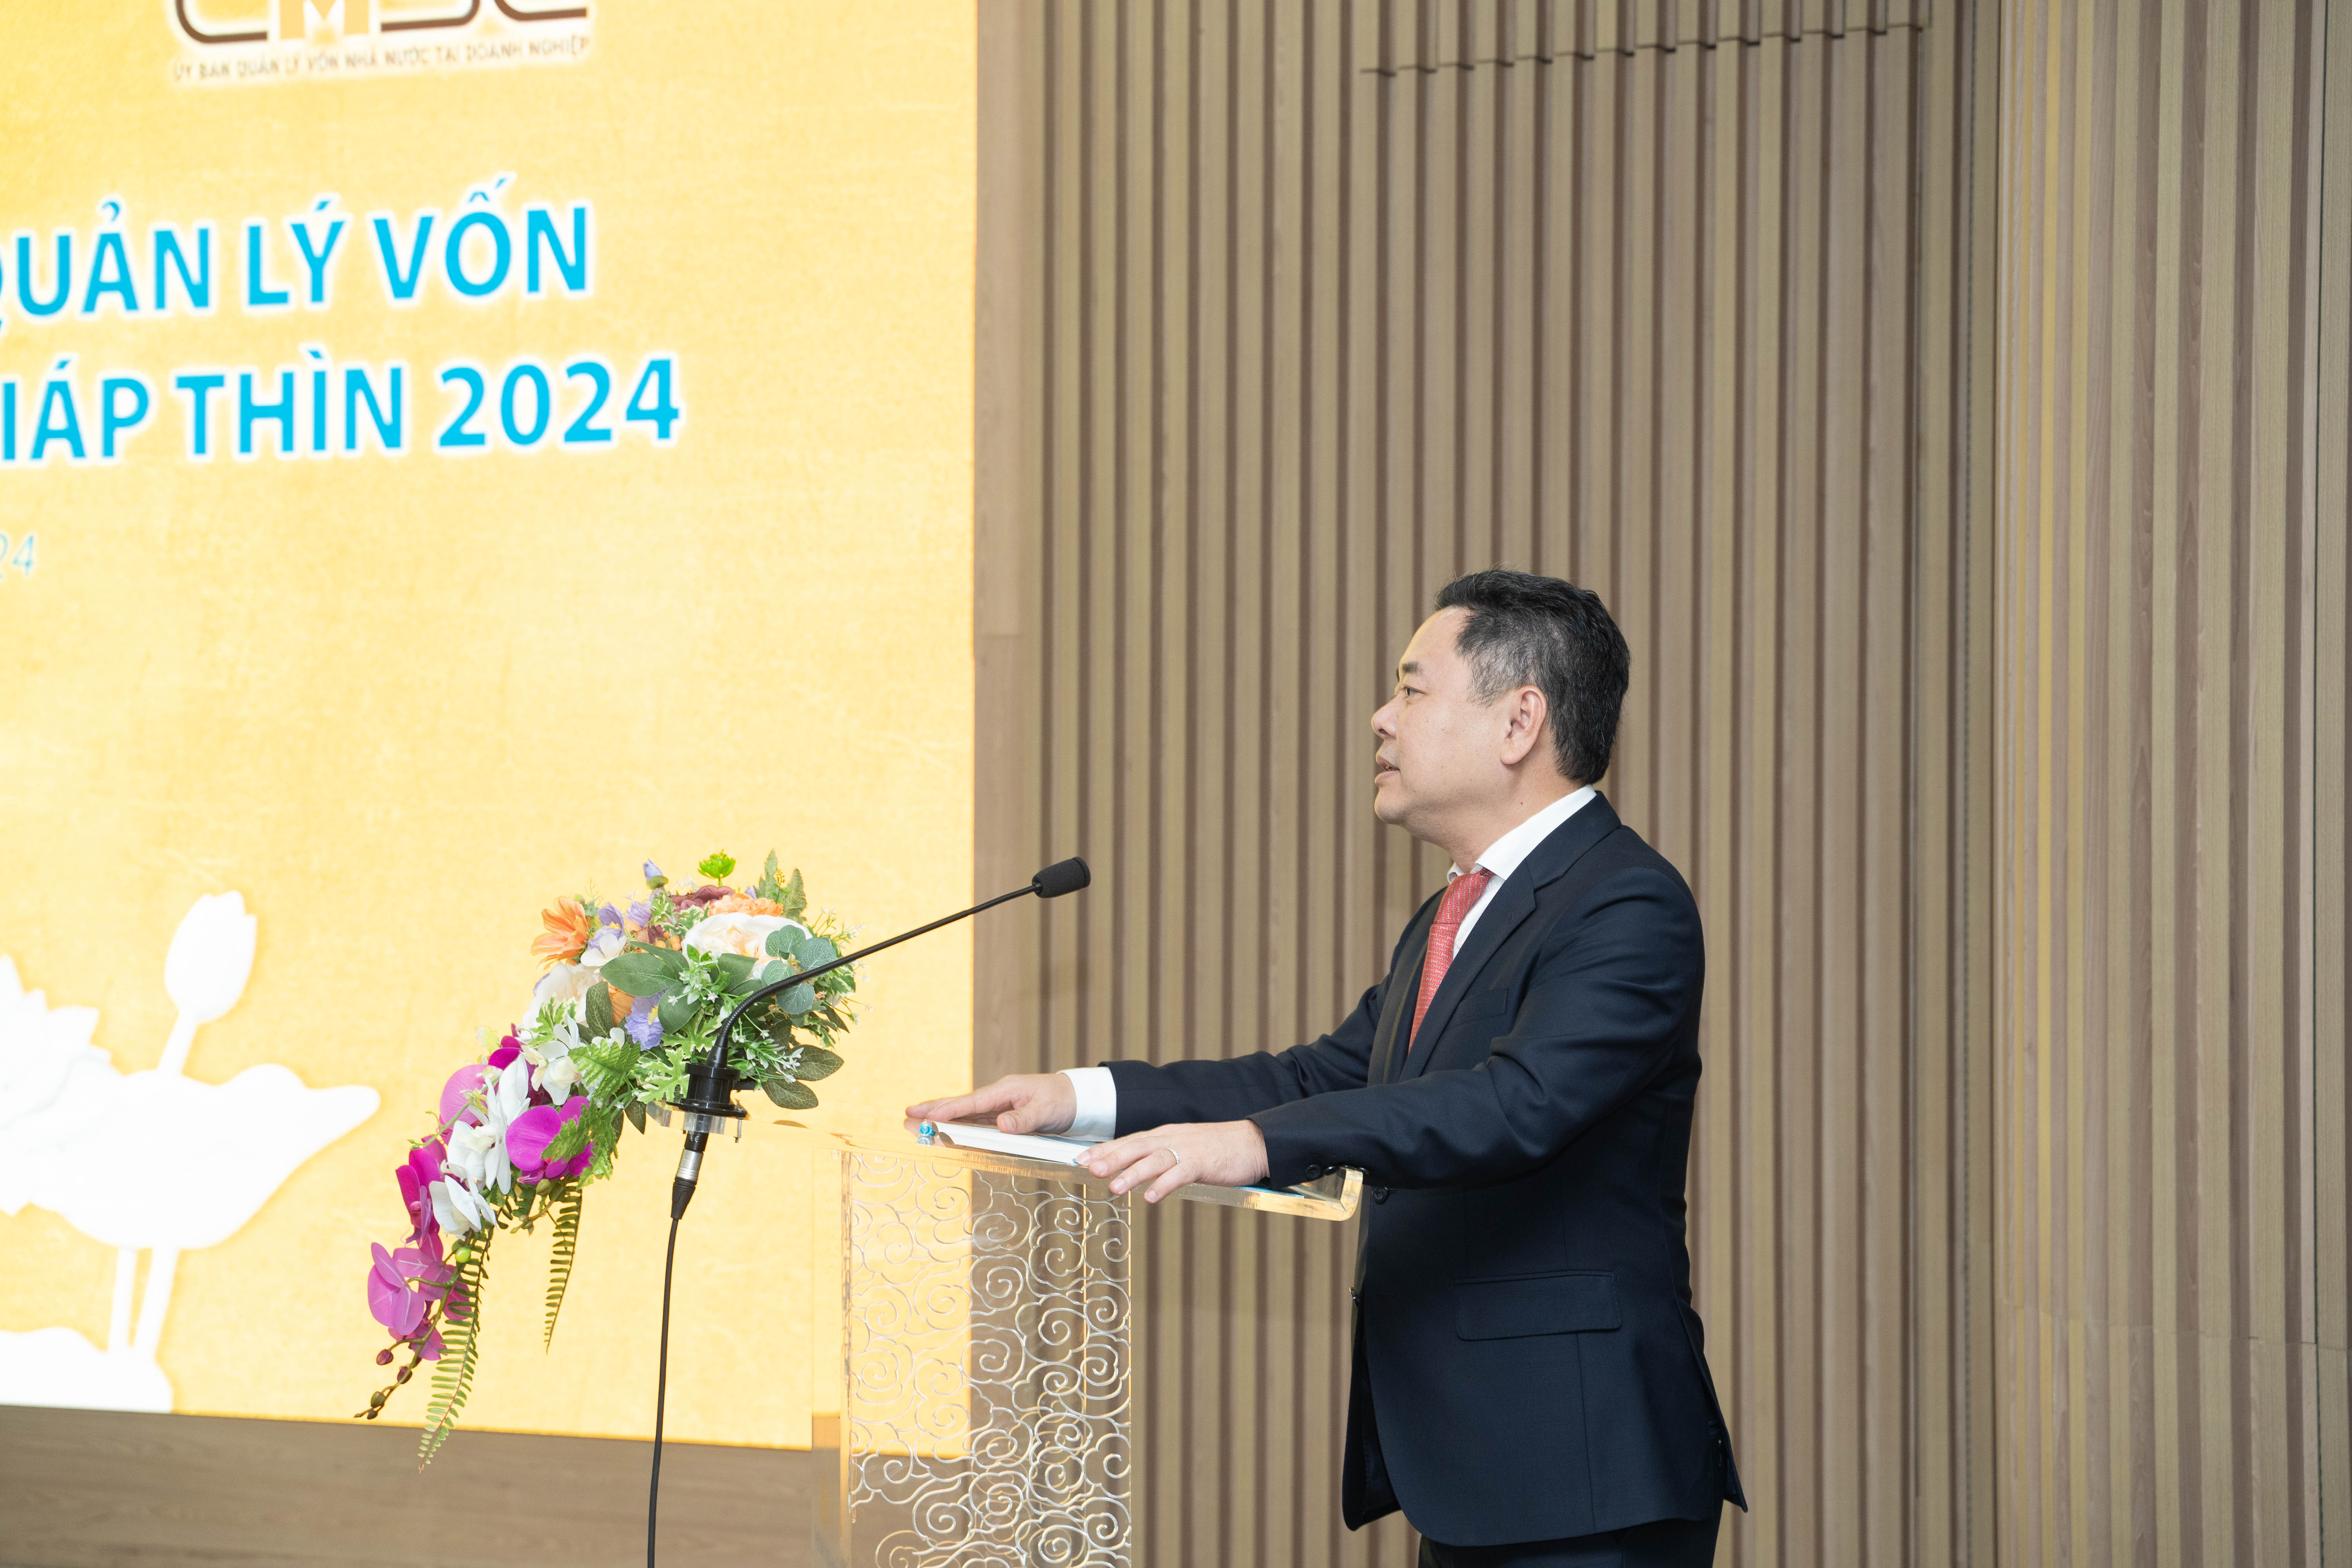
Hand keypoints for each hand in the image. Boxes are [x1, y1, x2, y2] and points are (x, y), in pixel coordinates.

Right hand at [905, 1073, 1076, 1135]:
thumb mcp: (1047, 1111)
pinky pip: (975, 1121)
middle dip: (933, 1109)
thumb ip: (1024, 1119)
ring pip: (964, 1113)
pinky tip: (944, 1130)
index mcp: (1006, 1090)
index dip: (948, 1110)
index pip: (972, 1102)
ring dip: (941, 1118)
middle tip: (907, 1115)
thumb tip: (1001, 1125)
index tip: (926, 1115)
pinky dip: (957, 1125)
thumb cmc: (1063, 1101)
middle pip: (961, 1104)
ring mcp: (998, 1105)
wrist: (1077, 1098)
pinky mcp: (1002, 1115)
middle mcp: (998, 1096)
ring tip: (915, 1122)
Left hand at [1084, 1120, 1268, 1203]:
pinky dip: (1164, 1184)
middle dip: (1111, 1157)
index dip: (1105, 1150)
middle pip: (1136, 1147)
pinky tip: (1151, 1197)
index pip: (1129, 1141)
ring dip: (1132, 1173)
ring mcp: (1187, 1150)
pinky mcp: (1203, 1163)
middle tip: (1088, 1168)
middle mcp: (1171, 1139)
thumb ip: (1160, 1156)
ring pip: (1154, 1160)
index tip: (1081, 1159)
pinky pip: (1180, 1174)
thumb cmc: (1216, 1148)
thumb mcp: (1182, 1148)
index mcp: (1165, 1136)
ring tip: (1113, 1187)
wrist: (1252, 1142)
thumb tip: (1135, 1169)